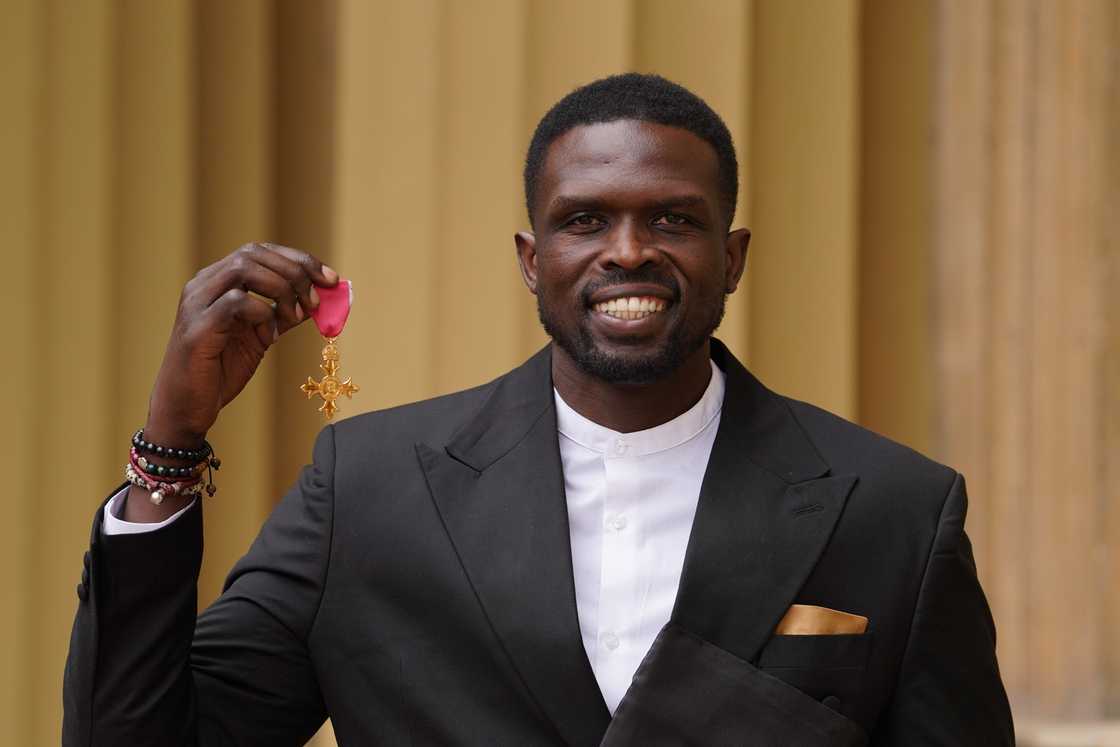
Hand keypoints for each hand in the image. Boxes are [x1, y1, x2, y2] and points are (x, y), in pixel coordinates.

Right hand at [145, 242, 337, 445]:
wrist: (187, 407)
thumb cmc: (221, 370)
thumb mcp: (263, 335)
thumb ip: (287, 313)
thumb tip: (323, 297)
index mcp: (216, 281)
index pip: (260, 251)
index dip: (299, 259)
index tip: (331, 278)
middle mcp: (203, 285)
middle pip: (253, 254)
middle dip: (295, 272)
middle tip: (316, 300)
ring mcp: (196, 303)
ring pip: (243, 269)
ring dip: (281, 289)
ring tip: (295, 317)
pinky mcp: (197, 327)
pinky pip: (235, 302)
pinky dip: (261, 314)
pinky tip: (267, 338)